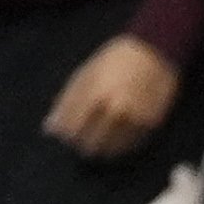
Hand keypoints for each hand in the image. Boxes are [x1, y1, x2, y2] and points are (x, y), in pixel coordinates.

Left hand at [43, 35, 182, 158]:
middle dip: (82, 143)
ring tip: (99, 137)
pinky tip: (116, 136)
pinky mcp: (150, 125)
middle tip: (82, 137)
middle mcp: (116, 112)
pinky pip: (129, 146)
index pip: (72, 130)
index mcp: (95, 96)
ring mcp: (135, 120)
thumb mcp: (85, 74)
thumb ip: (67, 102)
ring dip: (101, 147)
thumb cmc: (114, 61)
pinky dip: (119, 146)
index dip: (65, 134)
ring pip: (111, 151)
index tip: (65, 132)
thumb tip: (50, 128)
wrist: (154, 53)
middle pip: (90, 145)